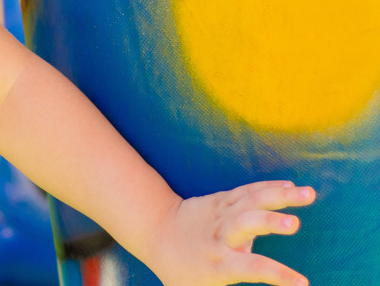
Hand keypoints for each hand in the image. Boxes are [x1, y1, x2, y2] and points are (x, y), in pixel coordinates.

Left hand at [144, 181, 315, 285]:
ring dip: (281, 197)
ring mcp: (222, 213)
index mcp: (219, 262)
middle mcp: (222, 235)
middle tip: (294, 223)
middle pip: (246, 224)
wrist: (156, 228)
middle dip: (270, 223)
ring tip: (308, 194)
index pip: (251, 269)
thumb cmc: (180, 270)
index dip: (275, 275)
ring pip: (252, 200)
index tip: (302, 284)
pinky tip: (293, 187)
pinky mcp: (224, 198)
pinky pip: (249, 190)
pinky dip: (270, 188)